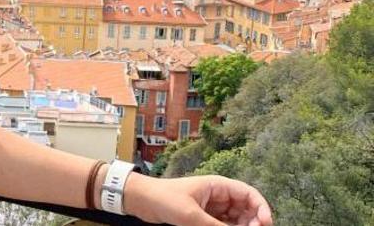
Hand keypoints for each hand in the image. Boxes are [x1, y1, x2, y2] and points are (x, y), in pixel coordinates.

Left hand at [127, 173, 273, 225]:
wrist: (141, 201)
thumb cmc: (163, 198)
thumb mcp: (191, 215)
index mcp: (217, 186)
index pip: (249, 194)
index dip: (261, 207)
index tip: (266, 222)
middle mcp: (218, 196)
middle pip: (247, 209)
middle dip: (253, 222)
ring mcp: (212, 208)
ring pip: (237, 220)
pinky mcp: (205, 218)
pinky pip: (224, 225)